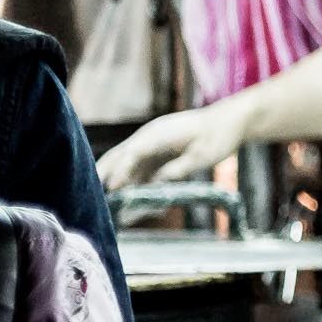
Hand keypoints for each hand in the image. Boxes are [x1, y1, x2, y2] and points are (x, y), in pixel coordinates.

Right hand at [98, 103, 246, 190]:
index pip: (132, 153)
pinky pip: (140, 167)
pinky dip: (132, 181)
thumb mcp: (203, 156)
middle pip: (120, 155)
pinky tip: (130, 197)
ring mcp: (152, 144)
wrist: (229, 121)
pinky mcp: (158, 151)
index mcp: (158, 134)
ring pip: (127, 163)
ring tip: (108, 200)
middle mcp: (149, 137)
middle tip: (92, 194)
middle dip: (104, 174)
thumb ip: (180, 169)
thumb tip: (158, 183)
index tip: (112, 188)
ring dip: (117, 180)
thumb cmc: (219, 137)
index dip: (120, 171)